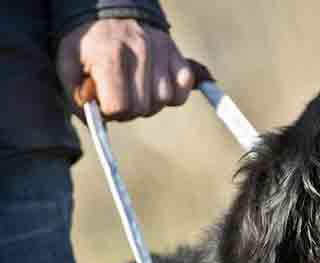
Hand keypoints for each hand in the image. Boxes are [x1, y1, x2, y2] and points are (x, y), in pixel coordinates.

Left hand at [57, 19, 193, 120]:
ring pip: (162, 101)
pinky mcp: (177, 54)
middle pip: (141, 108)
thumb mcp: (68, 65)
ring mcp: (161, 51)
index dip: (109, 111)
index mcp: (109, 55)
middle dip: (128, 110)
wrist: (109, 12)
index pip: (119, 107)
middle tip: (118, 96)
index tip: (103, 102)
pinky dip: (171, 96)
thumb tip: (96, 122)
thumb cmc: (87, 43)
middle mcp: (140, 50)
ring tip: (135, 89)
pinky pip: (181, 92)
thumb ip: (77, 97)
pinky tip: (154, 87)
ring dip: (148, 103)